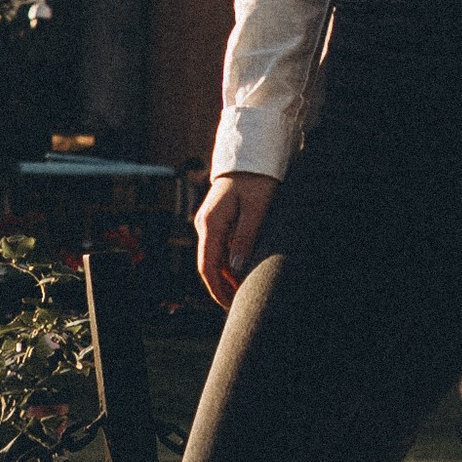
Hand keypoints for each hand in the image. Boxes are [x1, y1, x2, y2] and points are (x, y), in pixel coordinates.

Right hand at [194, 172, 280, 311]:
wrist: (251, 155)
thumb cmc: (256, 180)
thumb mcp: (256, 209)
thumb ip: (246, 238)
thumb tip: (237, 270)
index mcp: (211, 223)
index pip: (207, 266)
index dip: (217, 290)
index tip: (231, 307)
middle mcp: (205, 224)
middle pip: (209, 265)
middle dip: (222, 287)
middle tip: (240, 306)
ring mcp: (210, 222)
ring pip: (215, 258)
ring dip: (227, 277)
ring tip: (244, 293)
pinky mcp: (219, 220)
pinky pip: (220, 248)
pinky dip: (229, 264)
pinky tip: (242, 273)